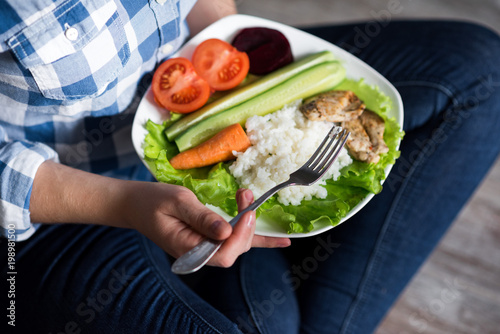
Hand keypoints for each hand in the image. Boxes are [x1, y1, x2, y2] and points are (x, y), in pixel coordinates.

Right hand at [124, 182, 290, 267]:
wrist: (135, 204)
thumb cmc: (152, 201)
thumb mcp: (177, 202)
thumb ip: (201, 218)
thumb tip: (227, 232)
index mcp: (187, 249)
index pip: (223, 253)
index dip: (240, 234)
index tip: (246, 208)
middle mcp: (199, 253)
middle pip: (234, 250)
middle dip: (247, 224)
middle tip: (246, 196)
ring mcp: (204, 247)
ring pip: (238, 245)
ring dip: (250, 226)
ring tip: (251, 200)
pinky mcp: (208, 238)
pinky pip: (235, 241)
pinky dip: (257, 239)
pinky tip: (280, 241)